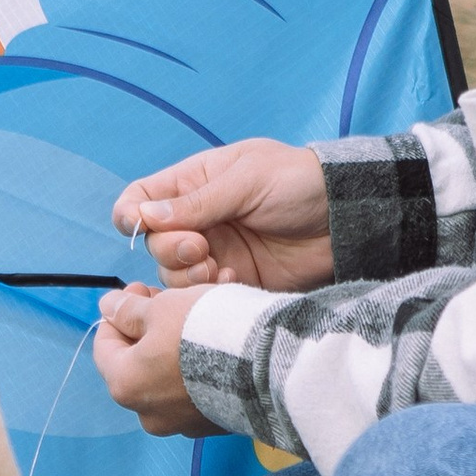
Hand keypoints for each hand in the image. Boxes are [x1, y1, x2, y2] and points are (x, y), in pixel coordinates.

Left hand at [94, 282, 213, 436]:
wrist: (268, 364)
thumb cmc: (205, 332)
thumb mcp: (161, 308)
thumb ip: (127, 310)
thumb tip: (107, 307)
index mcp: (125, 385)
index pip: (104, 346)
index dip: (117, 312)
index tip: (137, 289)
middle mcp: (149, 414)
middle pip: (136, 364)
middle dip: (147, 328)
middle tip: (165, 300)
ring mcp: (183, 424)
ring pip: (167, 378)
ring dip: (173, 348)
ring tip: (195, 320)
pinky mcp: (214, 425)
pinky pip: (195, 391)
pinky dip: (197, 369)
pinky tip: (215, 346)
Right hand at [113, 139, 333, 290]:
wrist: (344, 218)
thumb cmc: (298, 182)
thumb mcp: (246, 181)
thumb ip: (197, 201)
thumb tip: (143, 215)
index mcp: (193, 183)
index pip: (140, 199)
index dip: (131, 214)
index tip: (143, 226)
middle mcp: (197, 219)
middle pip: (153, 243)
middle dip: (170, 249)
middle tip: (202, 248)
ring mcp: (214, 251)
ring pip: (172, 273)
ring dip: (187, 275)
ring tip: (218, 267)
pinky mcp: (233, 279)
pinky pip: (202, 294)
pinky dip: (210, 291)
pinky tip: (234, 280)